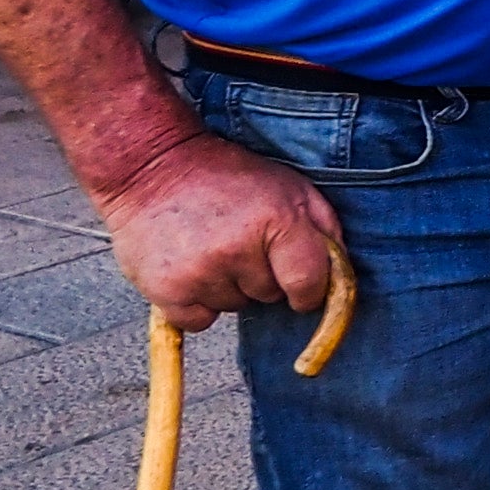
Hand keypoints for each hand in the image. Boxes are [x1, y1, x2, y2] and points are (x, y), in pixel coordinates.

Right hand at [99, 132, 344, 331]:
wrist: (149, 167)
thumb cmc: (226, 177)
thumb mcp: (289, 186)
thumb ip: (324, 230)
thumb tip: (339, 277)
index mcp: (277, 219)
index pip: (310, 283)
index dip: (309, 290)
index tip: (300, 286)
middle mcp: (238, 249)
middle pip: (272, 296)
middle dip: (263, 275)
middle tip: (238, 240)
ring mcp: (200, 272)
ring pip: (236, 307)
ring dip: (229, 286)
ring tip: (209, 246)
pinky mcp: (167, 290)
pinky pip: (202, 321)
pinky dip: (198, 303)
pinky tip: (190, 268)